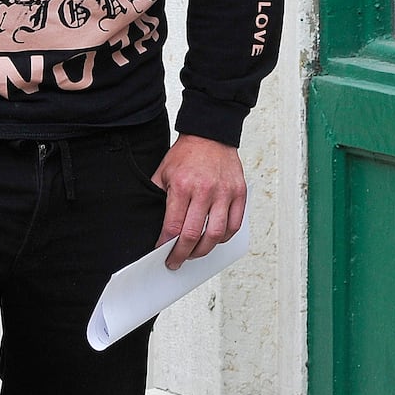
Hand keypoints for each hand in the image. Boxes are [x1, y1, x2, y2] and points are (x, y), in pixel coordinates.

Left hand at [151, 135, 245, 269]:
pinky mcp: (239, 192)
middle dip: (183, 254)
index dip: (166, 245)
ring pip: (216, 234)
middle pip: (194, 235)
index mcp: (183, 186)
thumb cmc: (187, 154)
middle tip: (177, 260)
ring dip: (204, 250)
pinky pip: (234, 224)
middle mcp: (205, 190)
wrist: (210, 134)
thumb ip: (158, 198)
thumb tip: (154, 225)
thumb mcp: (163, 173)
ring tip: (195, 252)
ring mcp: (225, 192)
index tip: (162, 253)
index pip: (173, 227)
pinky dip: (224, 237)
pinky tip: (215, 239)